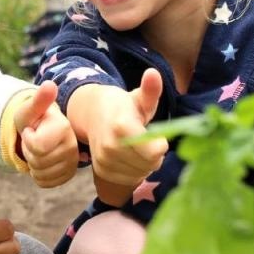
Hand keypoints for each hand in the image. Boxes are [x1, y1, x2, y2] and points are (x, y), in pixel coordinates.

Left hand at [19, 81, 77, 188]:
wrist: (37, 132)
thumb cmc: (32, 119)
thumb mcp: (30, 109)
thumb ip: (39, 100)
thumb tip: (50, 85)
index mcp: (64, 128)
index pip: (37, 147)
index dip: (27, 139)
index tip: (32, 129)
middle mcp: (73, 146)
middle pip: (38, 161)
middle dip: (28, 152)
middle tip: (34, 140)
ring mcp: (72, 162)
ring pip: (41, 174)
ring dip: (32, 164)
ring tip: (37, 149)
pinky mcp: (68, 174)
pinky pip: (45, 183)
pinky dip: (37, 175)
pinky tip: (41, 162)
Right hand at [83, 68, 166, 189]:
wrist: (93, 115)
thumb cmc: (123, 107)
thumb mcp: (139, 98)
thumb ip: (150, 90)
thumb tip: (153, 73)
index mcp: (122, 126)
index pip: (155, 151)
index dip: (160, 145)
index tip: (157, 136)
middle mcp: (110, 146)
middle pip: (150, 164)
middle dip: (154, 155)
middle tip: (148, 141)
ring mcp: (104, 161)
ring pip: (140, 173)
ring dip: (145, 164)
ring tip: (138, 148)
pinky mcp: (102, 172)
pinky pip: (129, 180)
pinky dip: (135, 172)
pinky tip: (131, 158)